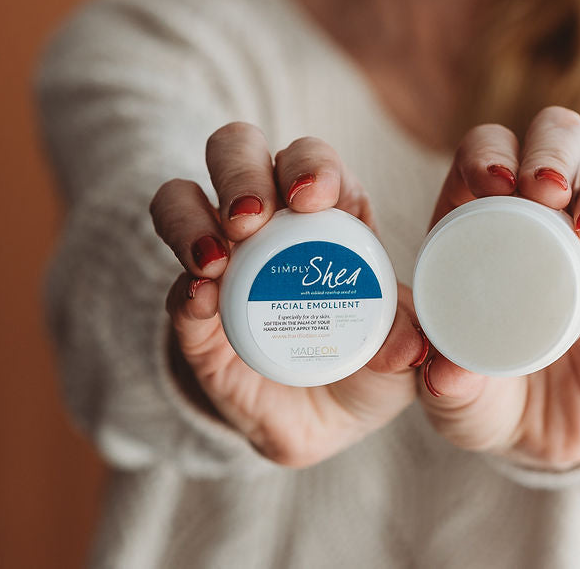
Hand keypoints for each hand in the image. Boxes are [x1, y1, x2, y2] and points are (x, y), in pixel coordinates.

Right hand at [150, 123, 425, 466]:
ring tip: (215, 259)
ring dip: (191, 219)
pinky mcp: (190, 314)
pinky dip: (183, 289)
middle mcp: (268, 223)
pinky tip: (201, 300)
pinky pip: (172, 288)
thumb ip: (406, 343)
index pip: (311, 163)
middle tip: (251, 218)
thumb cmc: (370, 367)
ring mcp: (221, 262)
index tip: (312, 196)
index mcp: (330, 214)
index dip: (310, 165)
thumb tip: (405, 348)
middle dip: (240, 172)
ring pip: (180, 201)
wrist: (324, 425)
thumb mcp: (401, 357)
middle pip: (237, 154)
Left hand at [419, 107, 579, 470]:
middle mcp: (539, 220)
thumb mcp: (450, 393)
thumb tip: (446, 373)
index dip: (489, 153)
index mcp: (480, 221)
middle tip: (544, 188)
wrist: (539, 437)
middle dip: (552, 149)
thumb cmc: (480, 394)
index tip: (489, 183)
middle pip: (556, 143)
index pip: (488, 154)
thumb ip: (442, 382)